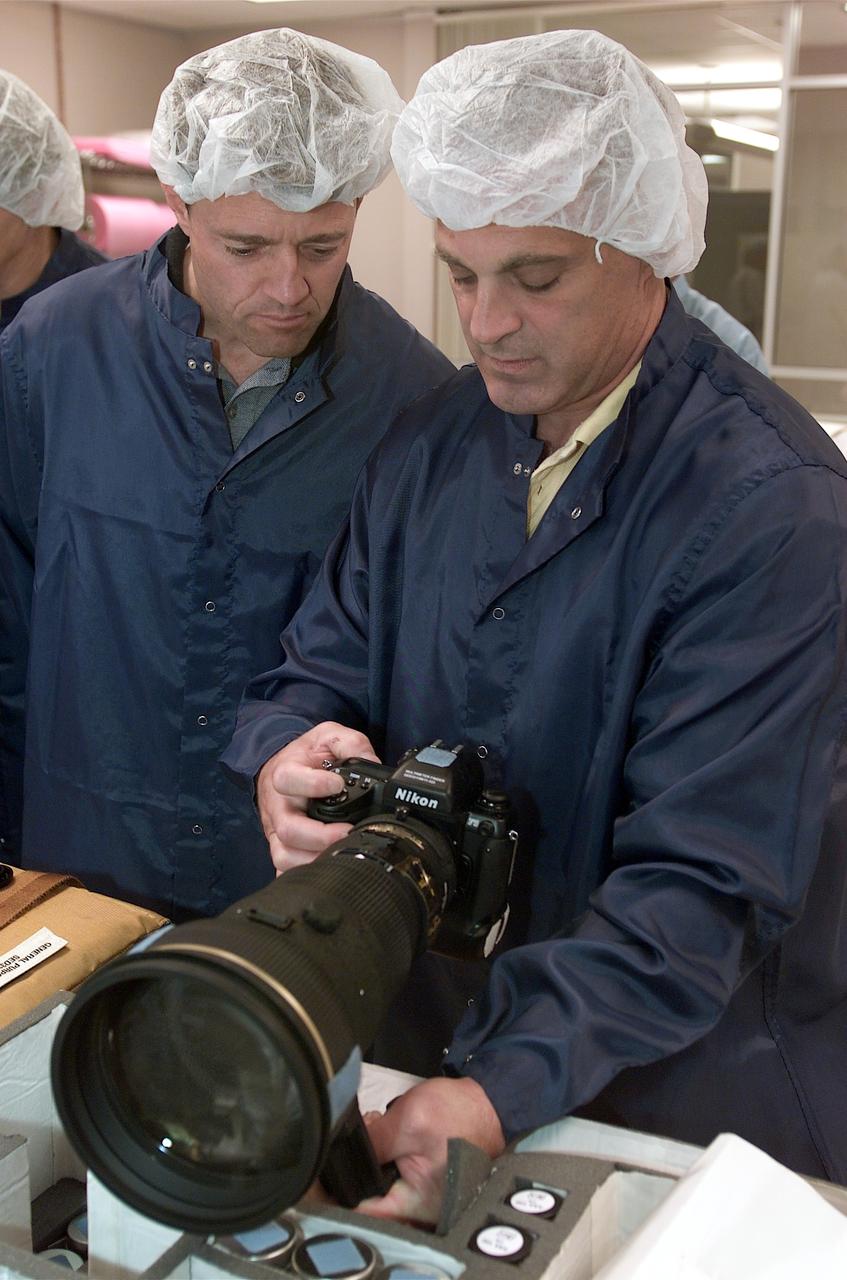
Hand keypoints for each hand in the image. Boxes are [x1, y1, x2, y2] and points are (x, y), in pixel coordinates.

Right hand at [256, 722, 379, 873]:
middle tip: (348, 831)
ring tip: (341, 852)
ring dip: (314, 859)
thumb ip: (351, 744)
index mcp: (285, 774)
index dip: (313, 785)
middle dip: (320, 836)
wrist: (283, 767)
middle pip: (288, 829)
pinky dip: (303, 874)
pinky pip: (284, 870)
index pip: (288, 779)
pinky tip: (325, 868)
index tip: (338, 785)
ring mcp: (276, 831)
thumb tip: (374, 763)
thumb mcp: (328, 736)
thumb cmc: (307, 755)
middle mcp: (278, 806)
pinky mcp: (281, 848)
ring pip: (284, 856)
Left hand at [356, 1077, 505, 1226]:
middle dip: (360, 1166)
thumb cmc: (459, 1114)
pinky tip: (389, 1134)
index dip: (344, 1192)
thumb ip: (375, 1140)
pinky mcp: (425, 1179)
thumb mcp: (410, 1121)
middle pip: (372, 1196)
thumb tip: (347, 1149)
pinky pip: (395, 1173)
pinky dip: (387, 1154)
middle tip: (363, 1136)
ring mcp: (423, 1194)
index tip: (327, 1176)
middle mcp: (421, 1207)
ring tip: (378, 1128)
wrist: (488, 1102)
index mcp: (418, 1204)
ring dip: (374, 1157)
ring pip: (382, 1181)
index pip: (367, 1212)